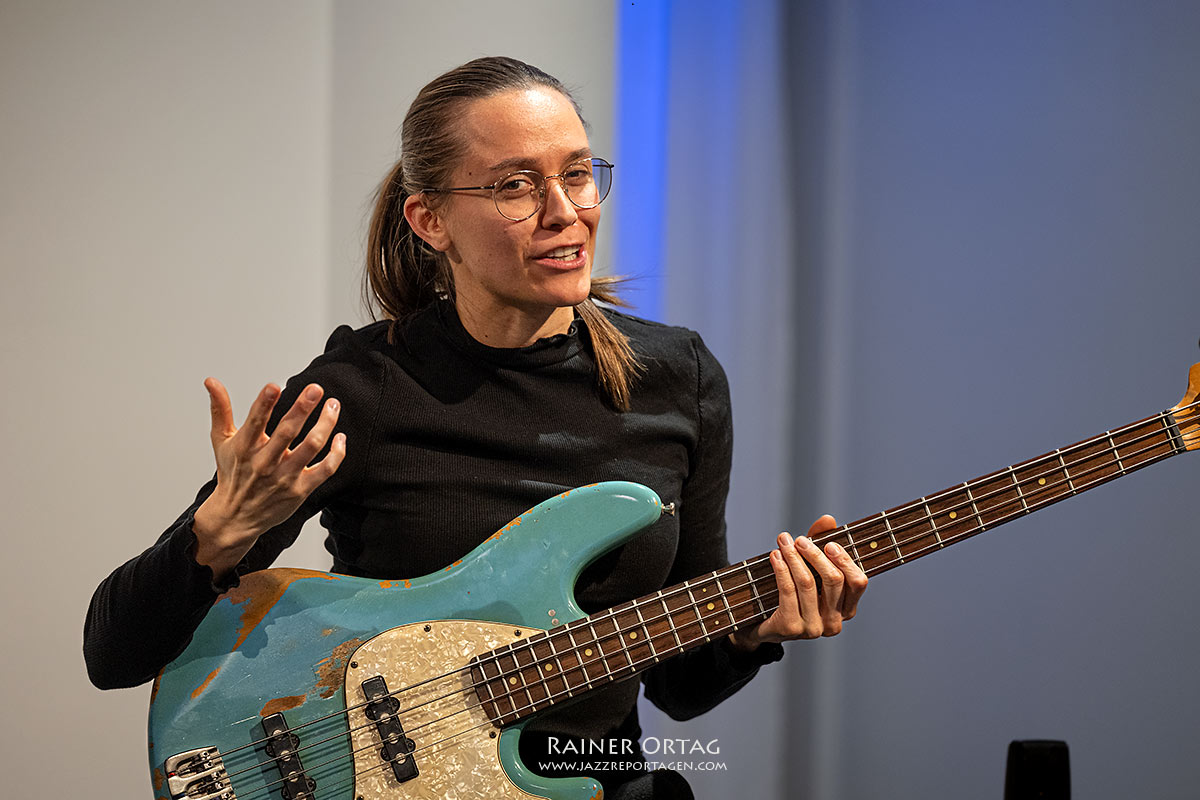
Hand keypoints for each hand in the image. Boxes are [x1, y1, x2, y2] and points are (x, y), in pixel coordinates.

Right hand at [192, 377, 345, 578]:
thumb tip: (211, 380)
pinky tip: (340, 437)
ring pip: (311, 446)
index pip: (255, 422)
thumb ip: (220, 409)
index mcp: (244, 447)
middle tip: (315, 389)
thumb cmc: (233, 474)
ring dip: (325, 424)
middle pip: (287, 432)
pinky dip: (337, 453)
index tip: (274, 386)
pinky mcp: (301, 489)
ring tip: (333, 405)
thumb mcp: (221, 441)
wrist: (236, 517)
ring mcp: (284, 477)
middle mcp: (265, 462)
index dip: (264, 403)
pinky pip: (325, 469)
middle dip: (302, 408)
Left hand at [728, 515, 867, 650]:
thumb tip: (828, 519)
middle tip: (799, 540)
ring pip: (807, 583)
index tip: (829, 543)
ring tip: (783, 542)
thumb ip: (821, 543)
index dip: (845, 560)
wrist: (763, 624)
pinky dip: (781, 569)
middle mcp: (834, 623)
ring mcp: (813, 628)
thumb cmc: (793, 593)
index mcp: (847, 609)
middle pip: (833, 580)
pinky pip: (787, 591)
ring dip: (793, 557)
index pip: (858, 582)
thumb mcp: (809, 568)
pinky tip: (775, 556)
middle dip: (815, 554)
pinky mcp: (791, 628)